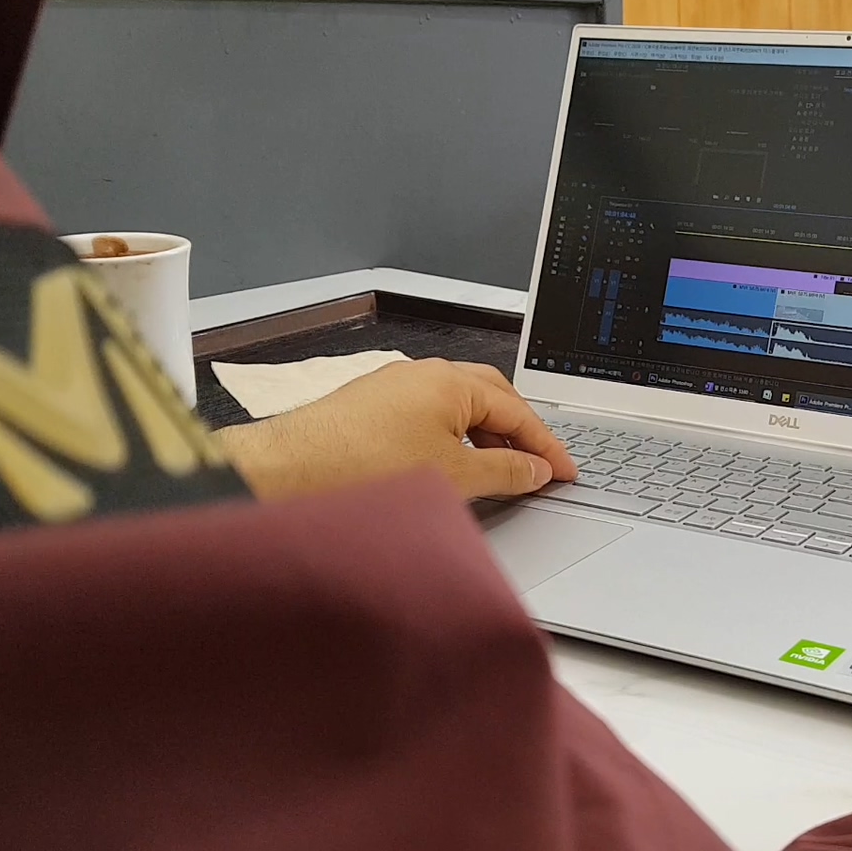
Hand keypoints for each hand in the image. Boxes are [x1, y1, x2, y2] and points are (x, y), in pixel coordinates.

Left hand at [215, 358, 576, 501]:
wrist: (288, 473)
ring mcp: (394, 388)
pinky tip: (449, 468)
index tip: (564, 471)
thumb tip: (534, 470)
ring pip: (457, 407)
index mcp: (450, 380)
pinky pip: (428, 417)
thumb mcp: (454, 476)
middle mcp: (422, 374)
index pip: (517, 411)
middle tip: (538, 467)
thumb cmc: (360, 466)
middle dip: (519, 433)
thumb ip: (505, 472)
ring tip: (497, 474)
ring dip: (484, 437)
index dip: (546, 445)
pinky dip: (452, 440)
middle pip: (491, 399)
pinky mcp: (370, 408)